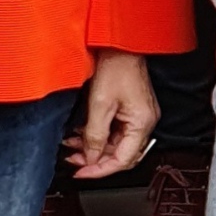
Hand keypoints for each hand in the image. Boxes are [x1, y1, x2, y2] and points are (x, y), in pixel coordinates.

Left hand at [68, 50, 159, 179]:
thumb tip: (90, 158)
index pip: (123, 160)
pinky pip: (115, 131)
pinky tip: (81, 134)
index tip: (82, 173)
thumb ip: (94, 135)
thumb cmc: (117, 65)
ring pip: (115, 144)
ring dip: (93, 147)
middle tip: (74, 162)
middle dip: (95, 160)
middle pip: (120, 154)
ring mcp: (138, 115)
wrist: (119, 43)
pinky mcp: (131, 109)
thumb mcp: (100, 104)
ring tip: (72, 146)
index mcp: (142, 123)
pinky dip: (98, 135)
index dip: (99, 170)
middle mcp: (144, 122)